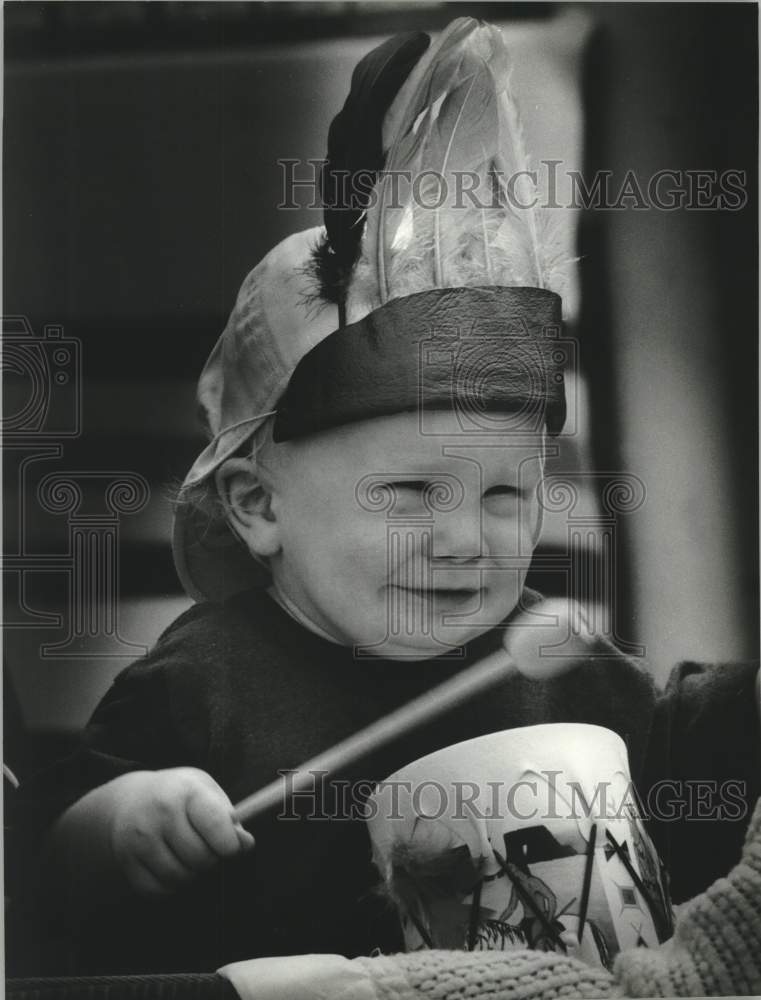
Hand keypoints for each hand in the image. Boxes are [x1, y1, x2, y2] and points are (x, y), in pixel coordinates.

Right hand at [108, 768, 254, 894]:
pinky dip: (171, 886)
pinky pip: (159, 890)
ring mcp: (140, 839)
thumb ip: (228, 818)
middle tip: (208, 849)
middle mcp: (161, 813)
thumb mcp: (205, 791)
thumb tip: (246, 844)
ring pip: (180, 877)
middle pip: (201, 857)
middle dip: (212, 859)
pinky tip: (171, 866)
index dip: (231, 844)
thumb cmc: (177, 796)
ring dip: (192, 874)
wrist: (129, 800)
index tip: (233, 847)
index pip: (216, 825)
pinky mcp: (126, 861)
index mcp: (186, 791)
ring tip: (189, 857)